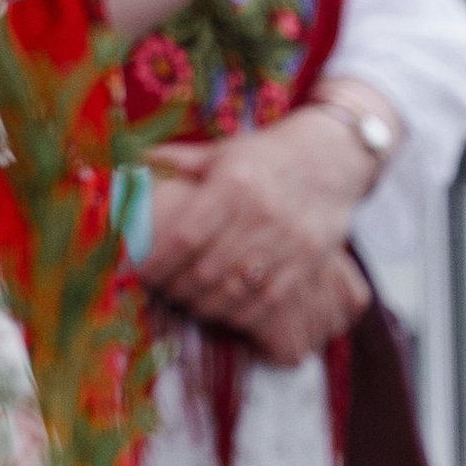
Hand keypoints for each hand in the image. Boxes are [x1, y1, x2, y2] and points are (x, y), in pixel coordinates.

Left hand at [143, 115, 377, 367]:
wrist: (333, 158)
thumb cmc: (266, 155)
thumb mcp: (222, 151)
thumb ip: (178, 161)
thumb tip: (132, 162)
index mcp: (234, 184)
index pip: (185, 237)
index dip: (158, 263)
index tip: (139, 272)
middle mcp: (262, 215)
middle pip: (206, 272)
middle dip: (176, 289)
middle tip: (161, 290)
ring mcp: (289, 243)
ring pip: (235, 293)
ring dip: (203, 305)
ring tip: (187, 301)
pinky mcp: (309, 263)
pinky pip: (267, 303)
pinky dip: (238, 314)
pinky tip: (222, 309)